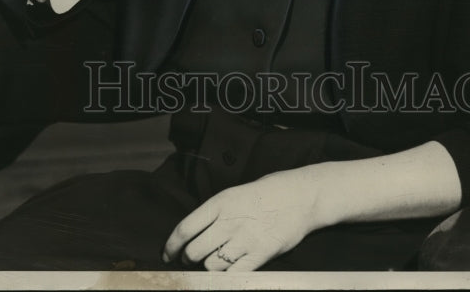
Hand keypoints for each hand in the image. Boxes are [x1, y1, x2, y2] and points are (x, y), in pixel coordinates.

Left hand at [162, 171, 316, 271]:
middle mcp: (229, 221)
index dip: (171, 245)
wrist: (301, 196)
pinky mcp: (260, 255)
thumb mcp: (236, 193)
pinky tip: (226, 275)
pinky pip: (233, 275)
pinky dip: (226, 278)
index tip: (167, 254)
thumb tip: (197, 232)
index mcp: (220, 203)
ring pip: (211, 266)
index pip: (185, 228)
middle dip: (189, 259)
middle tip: (191, 260)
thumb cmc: (269, 192)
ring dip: (208, 268)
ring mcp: (244, 240)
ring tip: (213, 264)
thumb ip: (217, 213)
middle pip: (195, 251)